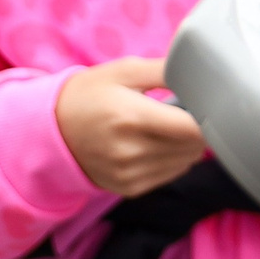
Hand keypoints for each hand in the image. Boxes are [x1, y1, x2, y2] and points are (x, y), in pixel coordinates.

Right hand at [57, 57, 205, 195]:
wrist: (51, 130)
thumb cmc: (90, 94)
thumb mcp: (124, 71)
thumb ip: (165, 70)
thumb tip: (200, 72)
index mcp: (131, 117)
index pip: (192, 129)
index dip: (208, 115)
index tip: (208, 103)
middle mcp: (130, 152)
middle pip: (194, 147)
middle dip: (199, 127)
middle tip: (185, 109)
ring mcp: (128, 174)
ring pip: (186, 162)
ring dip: (187, 144)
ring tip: (169, 124)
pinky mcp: (128, 188)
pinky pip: (170, 174)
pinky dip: (173, 158)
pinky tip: (158, 141)